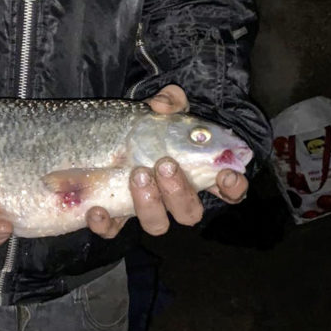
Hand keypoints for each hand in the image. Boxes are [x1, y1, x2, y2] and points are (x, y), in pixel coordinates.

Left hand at [86, 84, 247, 238]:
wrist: (110, 132)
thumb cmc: (149, 123)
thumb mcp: (163, 107)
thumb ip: (169, 100)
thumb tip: (162, 105)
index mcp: (197, 173)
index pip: (230, 191)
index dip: (233, 188)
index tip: (225, 173)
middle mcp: (174, 197)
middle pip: (190, 213)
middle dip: (179, 192)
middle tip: (164, 164)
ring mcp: (145, 208)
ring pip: (157, 224)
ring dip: (149, 203)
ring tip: (137, 175)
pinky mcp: (115, 216)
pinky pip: (112, 230)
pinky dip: (105, 224)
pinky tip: (96, 209)